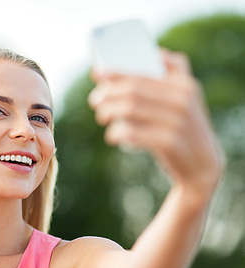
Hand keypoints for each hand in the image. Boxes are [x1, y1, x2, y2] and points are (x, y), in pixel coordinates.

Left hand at [88, 50, 222, 193]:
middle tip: (95, 101)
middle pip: (134, 90)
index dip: (117, 71)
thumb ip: (158, 81)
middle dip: (109, 93)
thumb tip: (109, 73)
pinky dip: (117, 132)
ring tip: (101, 117)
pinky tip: (112, 136)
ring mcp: (178, 121)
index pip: (143, 72)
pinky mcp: (171, 143)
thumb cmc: (179, 129)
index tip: (96, 72)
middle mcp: (183, 99)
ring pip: (131, 108)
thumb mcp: (179, 101)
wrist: (203, 165)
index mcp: (184, 84)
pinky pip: (134, 133)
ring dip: (109, 111)